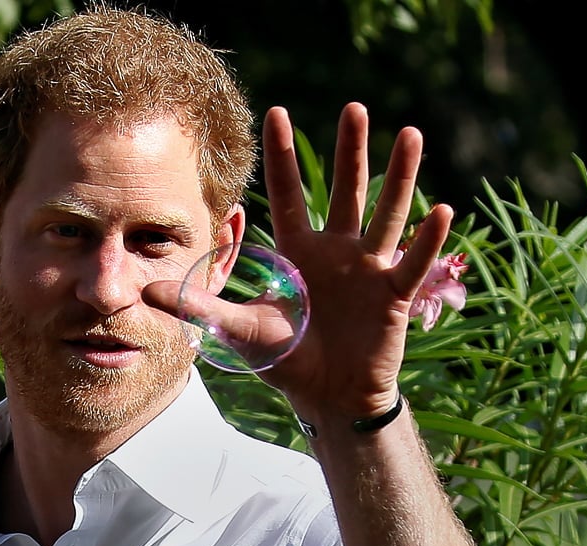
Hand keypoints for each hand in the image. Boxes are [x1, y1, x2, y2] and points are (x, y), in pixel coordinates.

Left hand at [146, 103, 452, 431]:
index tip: (276, 111)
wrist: (328, 397)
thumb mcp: (239, 329)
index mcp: (299, 252)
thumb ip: (199, 307)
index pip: (289, 194)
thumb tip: (145, 292)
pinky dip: (427, 240)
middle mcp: (336, 251)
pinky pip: (413, 263)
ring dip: (400, 178)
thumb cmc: (286, 360)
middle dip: (350, 151)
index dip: (282, 156)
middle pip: (345, 192)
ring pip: (387, 215)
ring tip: (411, 134)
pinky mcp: (394, 295)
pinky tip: (440, 211)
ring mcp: (368, 269)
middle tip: (354, 107)